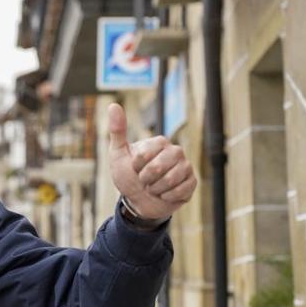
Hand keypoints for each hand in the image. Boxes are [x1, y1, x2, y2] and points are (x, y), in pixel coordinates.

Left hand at [107, 102, 196, 219]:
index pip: (144, 155)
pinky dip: (167, 197)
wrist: (139, 201)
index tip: (135, 168)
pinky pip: (181, 191)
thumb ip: (117, 130)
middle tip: (144, 181)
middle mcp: (176, 151)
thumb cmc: (129, 176)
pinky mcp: (192, 182)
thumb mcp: (118, 154)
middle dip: (145, 179)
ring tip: (153, 188)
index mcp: (160, 142)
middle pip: (159, 167)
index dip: (136, 167)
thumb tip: (113, 105)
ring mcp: (186, 167)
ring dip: (156, 189)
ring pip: (170, 180)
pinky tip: (164, 195)